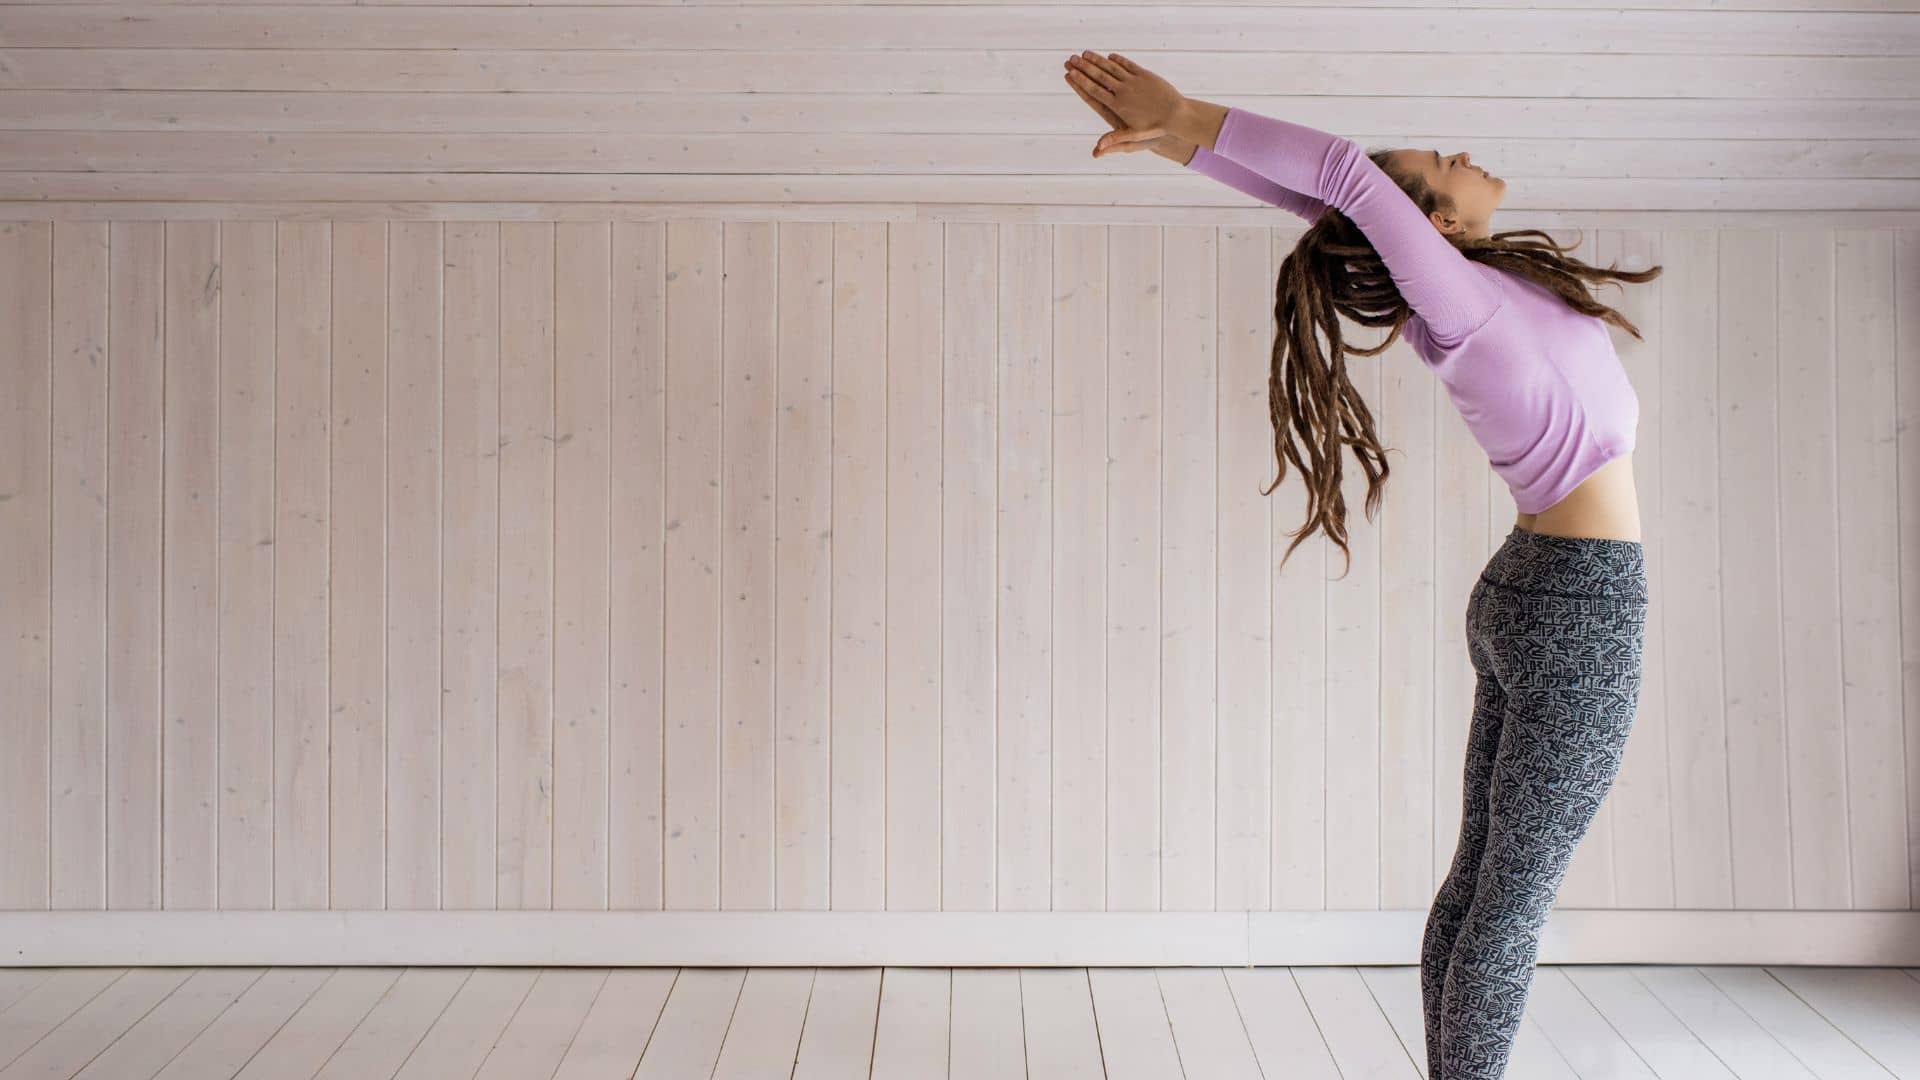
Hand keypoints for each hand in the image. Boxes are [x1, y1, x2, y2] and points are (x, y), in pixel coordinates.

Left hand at [1061, 52, 1185, 155]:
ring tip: (1082, 54)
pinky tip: (1107, 57)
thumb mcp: (1131, 144)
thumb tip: (1096, 153)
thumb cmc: (1149, 139)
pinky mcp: (1135, 90)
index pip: (1092, 98)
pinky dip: (1115, 67)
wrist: (1168, 131)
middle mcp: (1116, 104)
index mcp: (1112, 114)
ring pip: (1107, 79)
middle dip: (1082, 72)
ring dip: (1095, 66)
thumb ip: (1114, 145)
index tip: (1069, 75)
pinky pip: (1122, 76)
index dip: (1080, 87)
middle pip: (1094, 85)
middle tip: (1069, 60)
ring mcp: (1125, 96)